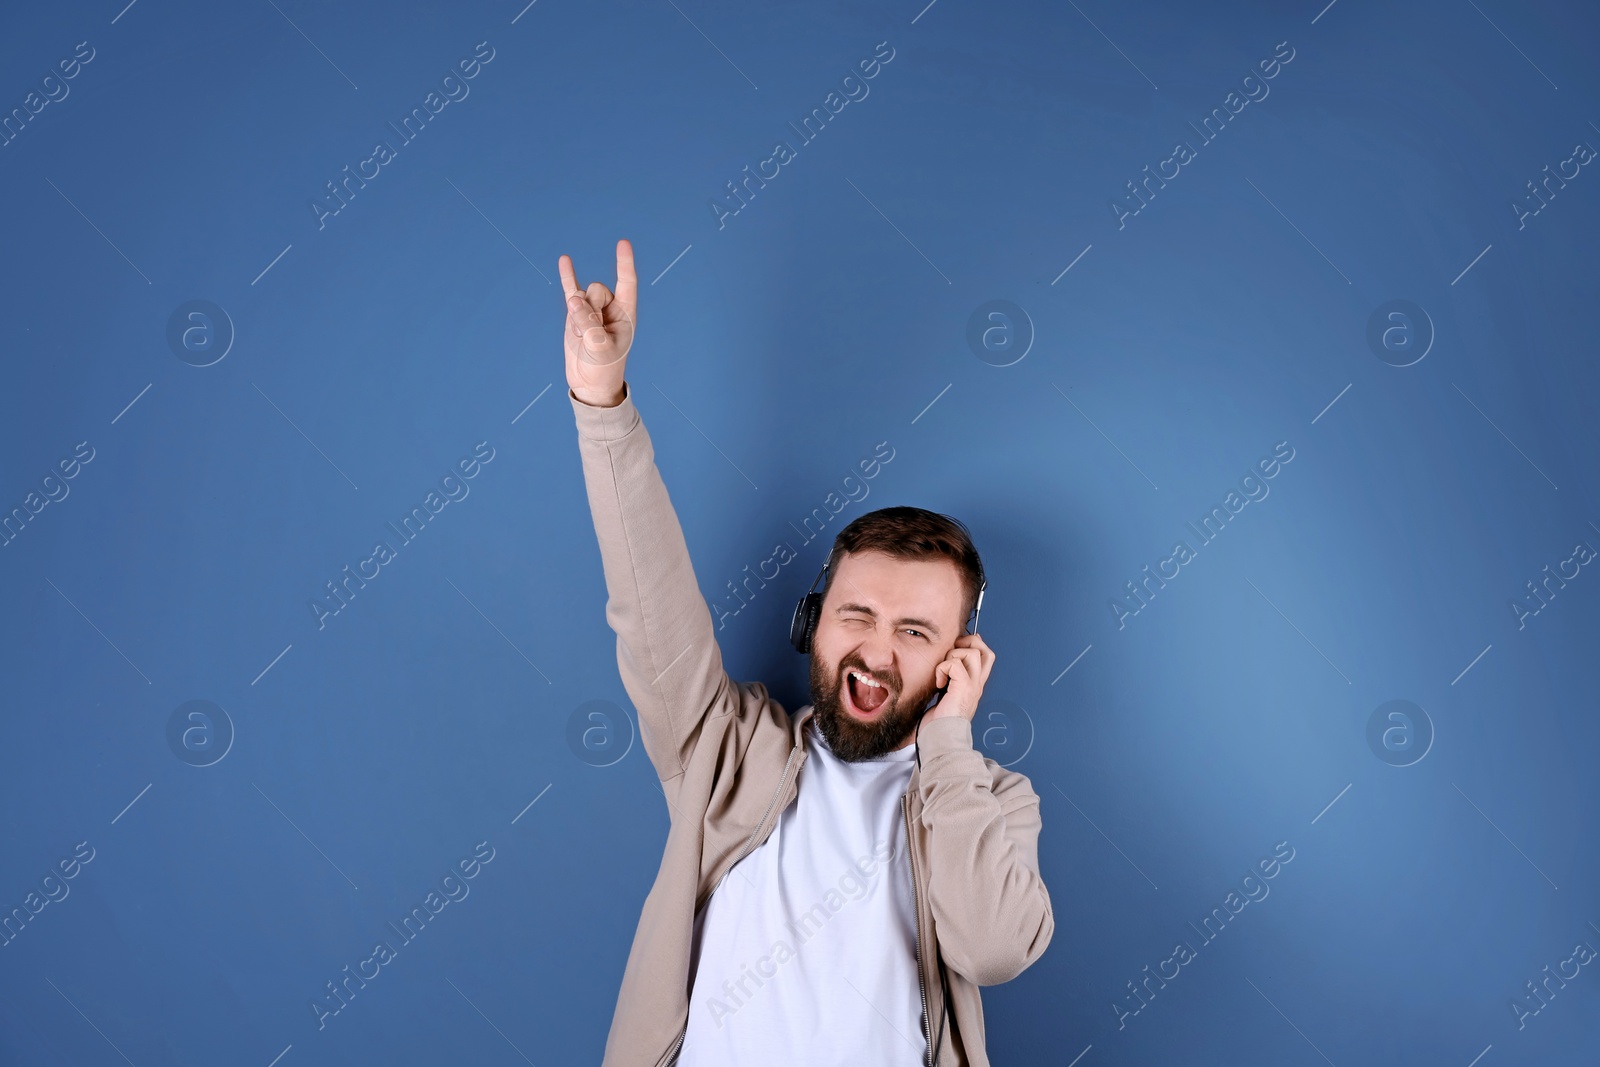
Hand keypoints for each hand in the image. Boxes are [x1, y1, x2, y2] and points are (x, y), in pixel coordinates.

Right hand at [559, 239, 636, 405]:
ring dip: (577, 316)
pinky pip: (570, 290)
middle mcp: (610, 308)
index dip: (624, 263)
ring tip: (582, 336)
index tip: (623, 243)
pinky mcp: (575, 314)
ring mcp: (591, 309)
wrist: (590, 384)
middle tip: (591, 333)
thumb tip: (573, 300)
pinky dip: (568, 276)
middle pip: (596, 290)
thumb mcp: (599, 348)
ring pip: (580, 295)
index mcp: (626, 314)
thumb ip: (588, 323)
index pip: (627, 282)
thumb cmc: (604, 369)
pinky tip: (565, 259)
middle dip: (590, 308)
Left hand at [922, 633, 995, 724]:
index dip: (973, 645)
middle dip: (966, 643)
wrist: (942, 738)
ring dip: (952, 656)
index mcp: (975, 685)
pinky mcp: (964, 687)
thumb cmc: (940, 721)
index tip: (954, 651)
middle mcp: (978, 684)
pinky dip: (942, 668)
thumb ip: (950, 680)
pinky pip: (954, 663)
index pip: (985, 656)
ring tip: (943, 673)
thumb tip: (944, 665)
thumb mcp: (947, 695)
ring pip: (971, 652)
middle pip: (984, 650)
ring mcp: (973, 685)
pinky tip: (939, 683)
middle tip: (950, 655)